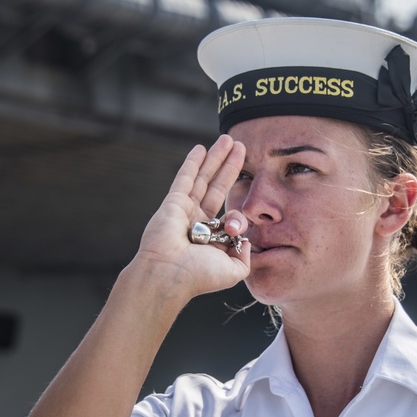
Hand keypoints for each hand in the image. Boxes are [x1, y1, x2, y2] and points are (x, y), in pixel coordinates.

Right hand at [133, 136, 249, 300]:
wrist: (169, 275)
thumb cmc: (198, 276)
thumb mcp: (234, 270)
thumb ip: (245, 256)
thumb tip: (247, 240)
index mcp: (211, 238)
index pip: (229, 216)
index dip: (238, 217)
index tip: (234, 229)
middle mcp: (198, 222)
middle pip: (217, 187)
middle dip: (230, 167)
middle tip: (242, 147)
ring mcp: (185, 209)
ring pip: (203, 178)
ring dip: (216, 158)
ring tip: (228, 139)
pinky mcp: (173, 202)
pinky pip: (185, 178)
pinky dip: (193, 162)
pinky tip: (201, 148)